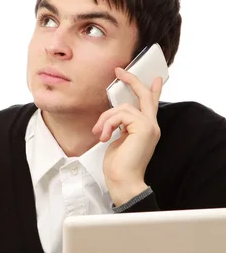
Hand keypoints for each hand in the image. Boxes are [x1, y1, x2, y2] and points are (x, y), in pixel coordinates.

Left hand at [92, 67, 162, 206]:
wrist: (123, 181)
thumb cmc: (118, 166)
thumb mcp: (118, 140)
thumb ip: (121, 126)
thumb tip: (115, 116)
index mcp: (146, 129)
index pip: (151, 104)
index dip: (152, 89)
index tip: (153, 78)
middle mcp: (151, 126)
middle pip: (144, 96)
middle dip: (132, 81)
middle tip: (119, 71)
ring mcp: (149, 126)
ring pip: (123, 107)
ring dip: (106, 119)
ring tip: (99, 133)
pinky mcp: (143, 128)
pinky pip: (120, 115)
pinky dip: (107, 123)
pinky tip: (103, 136)